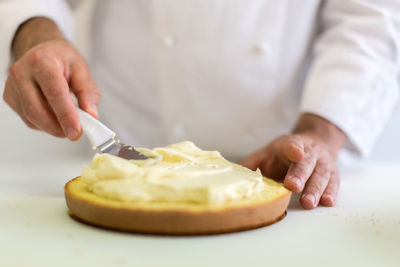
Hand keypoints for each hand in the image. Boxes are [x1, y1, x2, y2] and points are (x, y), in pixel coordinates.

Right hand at [3, 17, 99, 139]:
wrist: (44, 52)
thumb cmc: (62, 60)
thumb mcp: (82, 70)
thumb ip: (88, 93)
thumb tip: (91, 115)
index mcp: (42, 61)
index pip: (54, 93)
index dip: (66, 115)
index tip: (76, 131)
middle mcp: (22, 72)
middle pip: (37, 110)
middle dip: (58, 127)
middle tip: (75, 133)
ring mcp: (12, 85)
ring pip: (31, 118)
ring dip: (52, 127)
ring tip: (67, 122)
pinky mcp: (9, 97)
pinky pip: (27, 119)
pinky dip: (44, 124)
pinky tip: (53, 115)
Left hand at [240, 114, 345, 208]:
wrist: (315, 142)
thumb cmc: (283, 153)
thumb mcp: (266, 153)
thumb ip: (250, 165)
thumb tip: (229, 177)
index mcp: (289, 145)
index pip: (291, 145)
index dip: (293, 149)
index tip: (296, 153)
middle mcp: (309, 152)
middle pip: (306, 163)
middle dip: (300, 174)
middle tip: (293, 186)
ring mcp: (322, 162)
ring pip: (321, 174)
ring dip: (315, 188)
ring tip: (308, 202)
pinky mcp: (332, 173)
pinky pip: (333, 182)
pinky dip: (331, 192)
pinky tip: (327, 201)